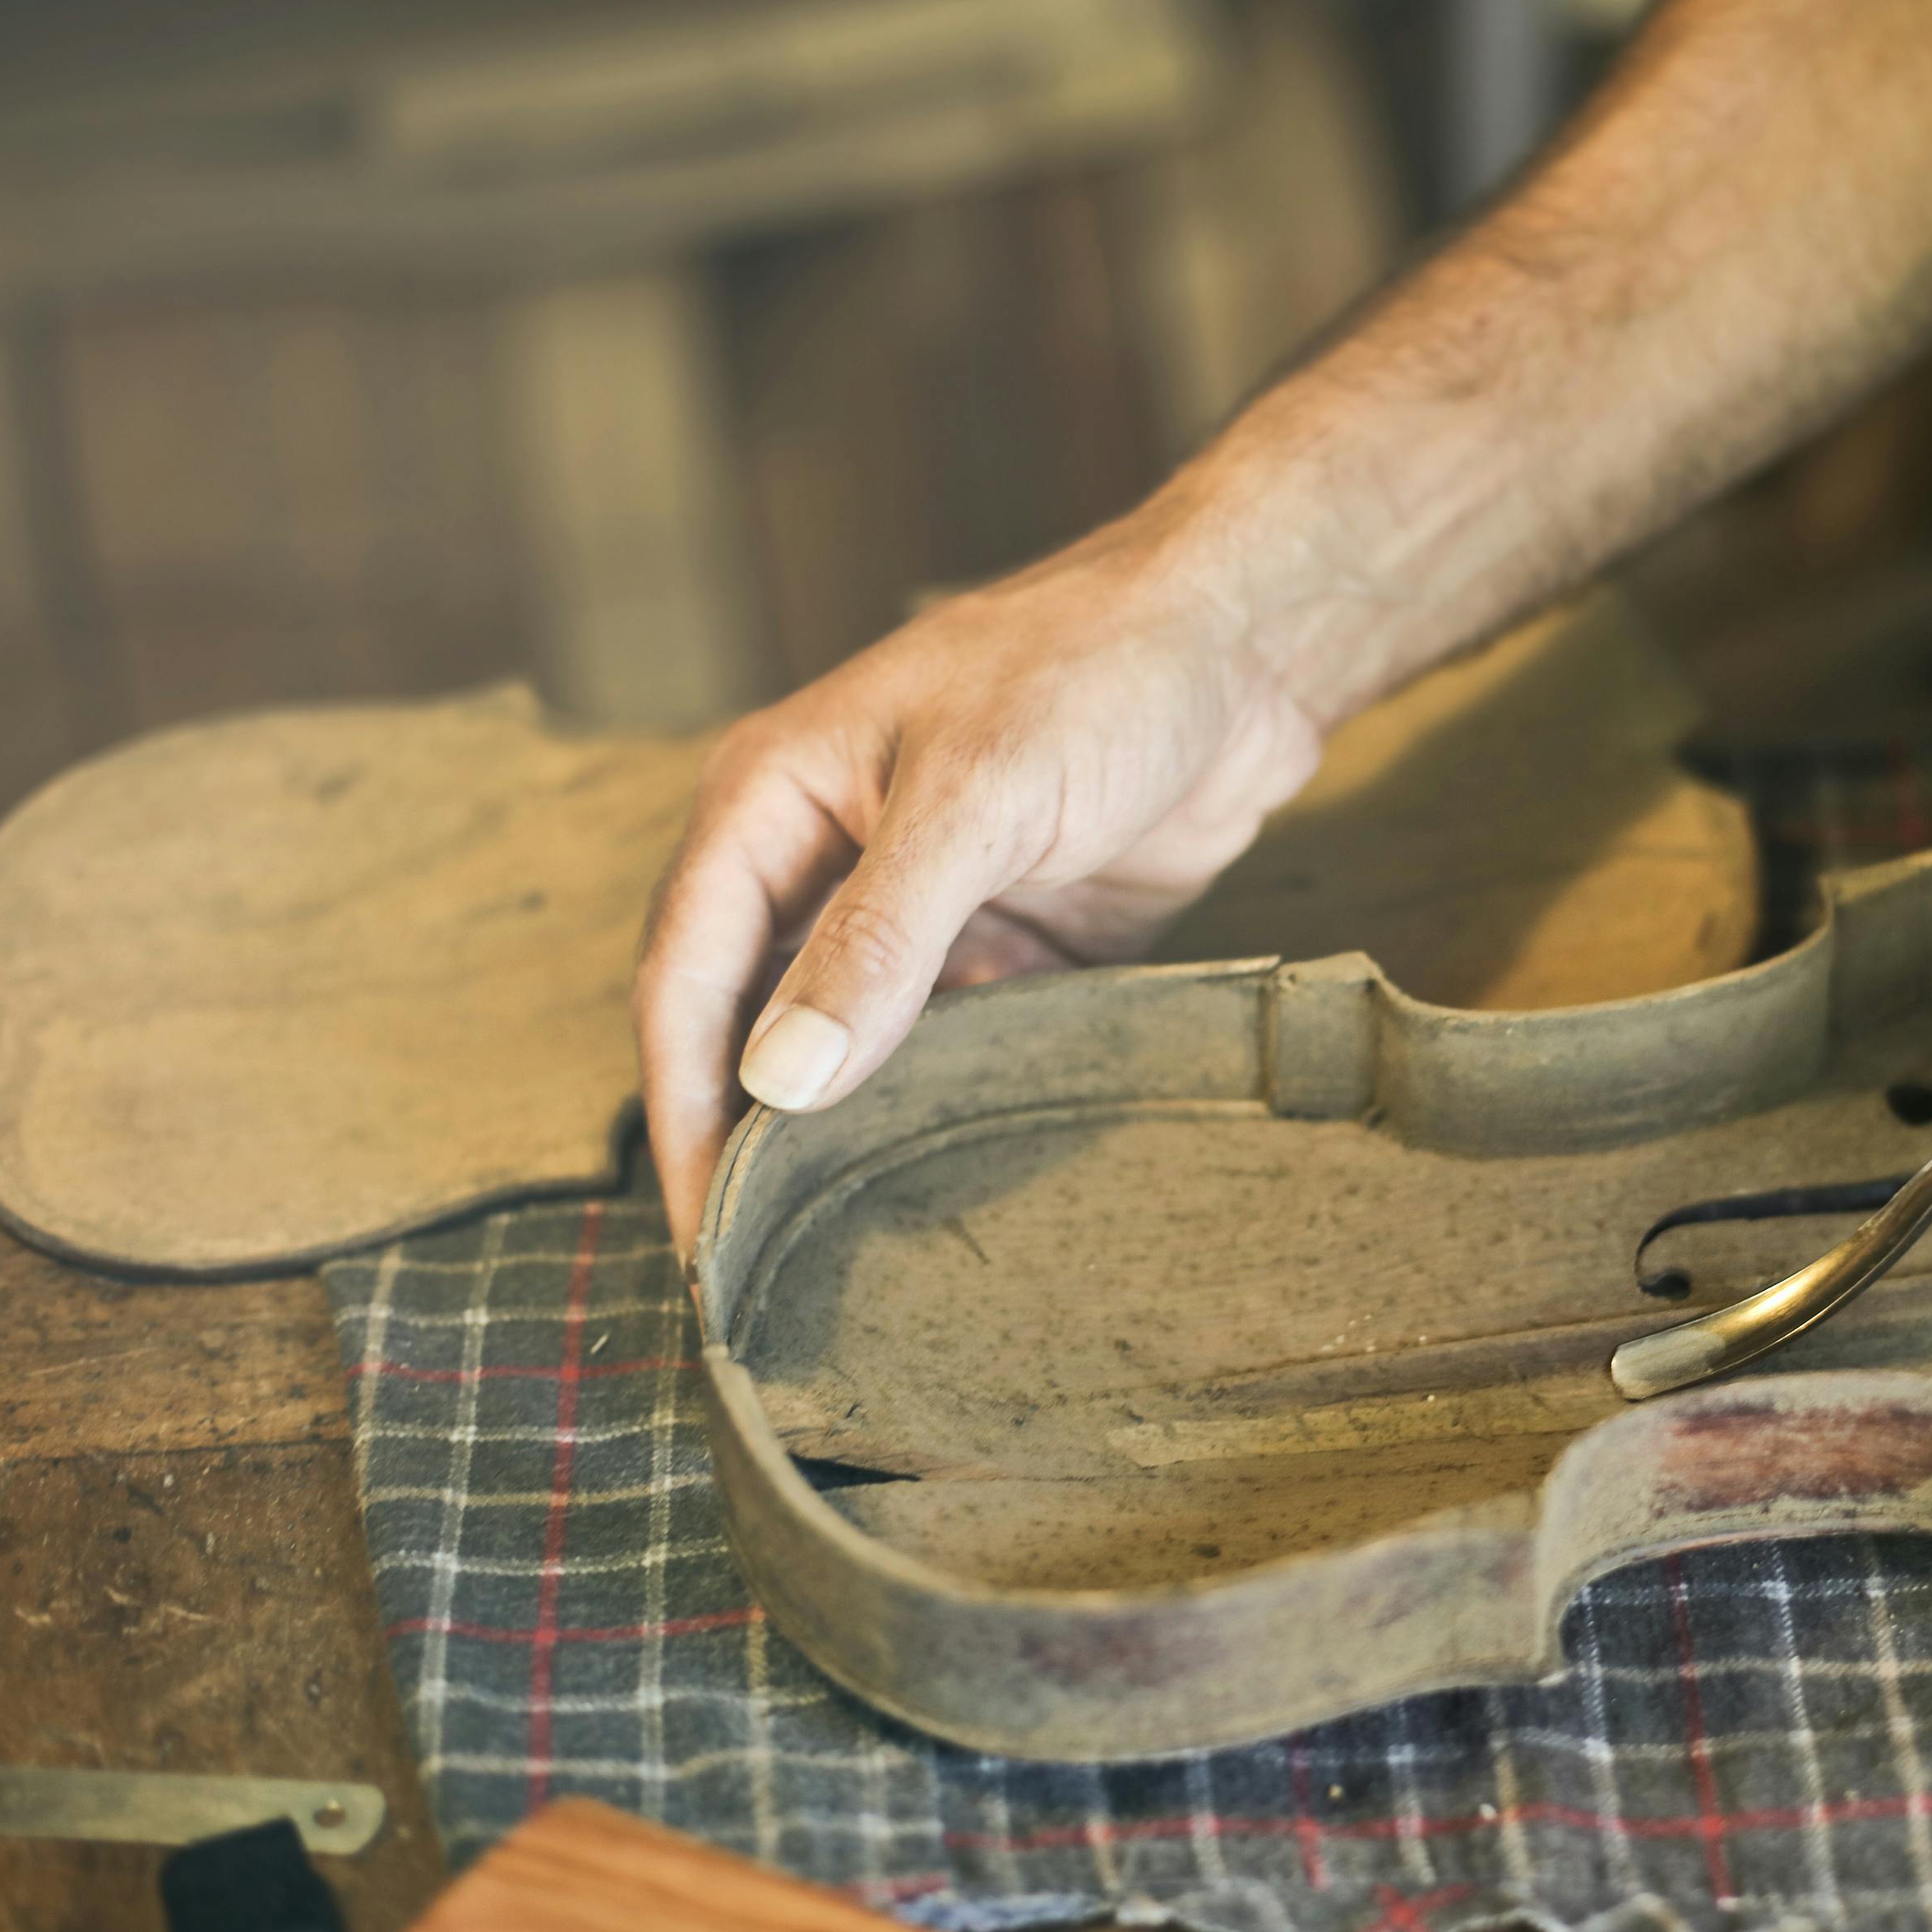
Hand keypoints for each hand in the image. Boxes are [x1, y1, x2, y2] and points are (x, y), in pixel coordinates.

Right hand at [633, 514, 1324, 1248]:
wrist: (1247, 650)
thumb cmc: (1097, 672)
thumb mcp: (978, 797)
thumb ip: (878, 938)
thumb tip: (783, 1079)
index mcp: (769, 803)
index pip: (685, 981)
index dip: (683, 1112)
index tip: (701, 1239)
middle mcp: (821, 861)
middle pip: (747, 1027)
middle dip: (744, 1145)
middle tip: (759, 1282)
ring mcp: (914, 909)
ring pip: (844, 1050)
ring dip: (839, 1141)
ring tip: (841, 1267)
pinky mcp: (1002, 947)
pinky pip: (944, 1052)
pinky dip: (936, 1116)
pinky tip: (946, 1192)